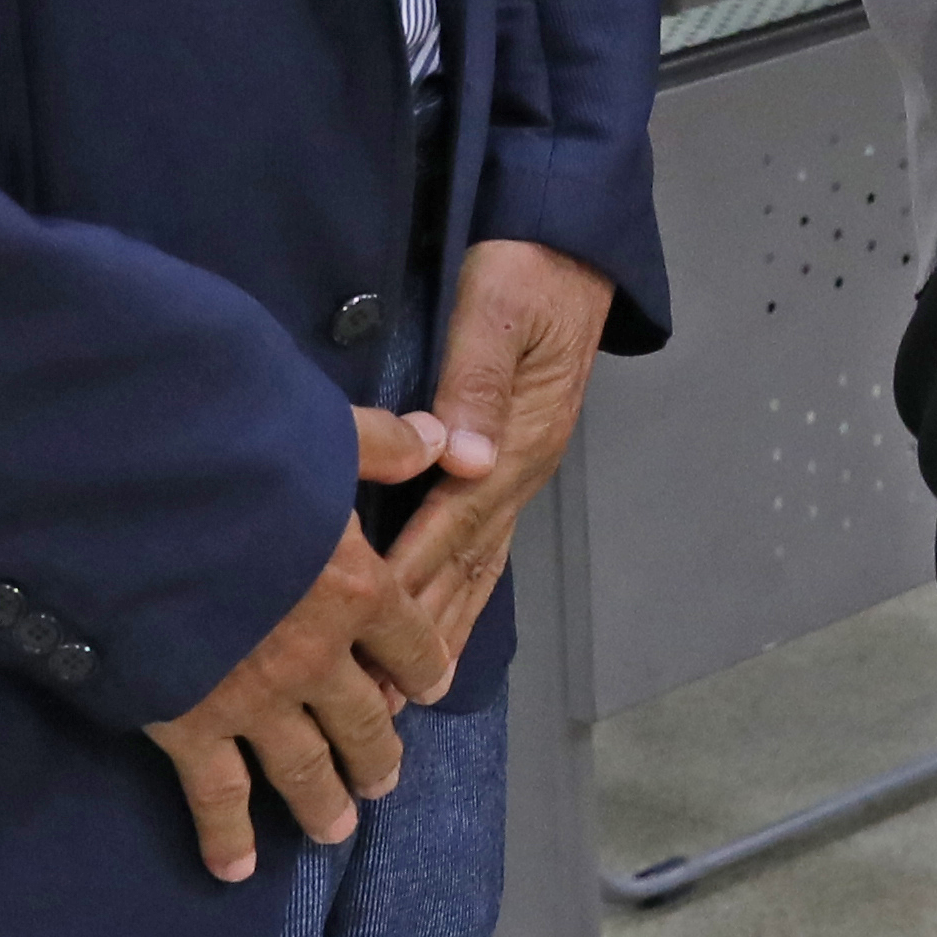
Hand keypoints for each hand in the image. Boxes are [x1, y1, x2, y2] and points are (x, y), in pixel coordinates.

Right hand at [143, 408, 451, 885]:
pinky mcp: (190, 725)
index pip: (410, 640)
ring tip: (338, 828)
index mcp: (355, 587)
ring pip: (303, 766)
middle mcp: (315, 656)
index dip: (423, 664)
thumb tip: (451, 441)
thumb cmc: (227, 461)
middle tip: (384, 779)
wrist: (130, 509)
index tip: (429, 685)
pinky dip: (228, 835)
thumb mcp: (319, 438)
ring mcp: (254, 700)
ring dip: (324, 800)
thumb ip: (384, 446)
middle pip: (362, 717)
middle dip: (377, 751)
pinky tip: (237, 868)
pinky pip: (216, 795)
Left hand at [376, 239, 621, 692]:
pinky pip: (482, 541)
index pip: (449, 524)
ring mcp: (520, 465)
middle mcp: (520, 465)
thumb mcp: (498, 304)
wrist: (569, 232)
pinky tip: (439, 620)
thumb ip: (478, 377)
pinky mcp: (511, 455)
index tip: (367, 639)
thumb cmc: (524, 260)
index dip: (406, 582)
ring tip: (411, 692)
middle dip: (424, 635)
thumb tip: (466, 458)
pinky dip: (459, 592)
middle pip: (467, 567)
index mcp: (515, 437)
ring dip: (443, 628)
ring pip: (479, 565)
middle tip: (385, 705)